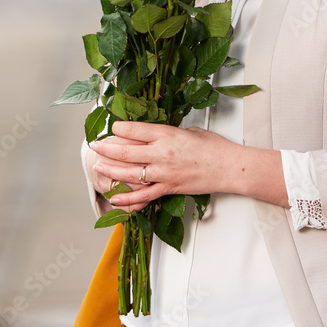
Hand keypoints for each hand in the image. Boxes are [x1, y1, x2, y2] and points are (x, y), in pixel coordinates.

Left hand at [89, 120, 287, 212]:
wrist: (230, 168)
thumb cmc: (215, 148)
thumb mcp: (191, 131)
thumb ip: (171, 133)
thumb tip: (157, 135)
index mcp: (168, 134)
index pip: (136, 130)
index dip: (120, 128)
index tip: (112, 127)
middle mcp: (162, 153)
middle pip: (126, 151)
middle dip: (107, 148)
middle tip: (96, 145)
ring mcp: (164, 173)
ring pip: (130, 173)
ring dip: (111, 170)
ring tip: (98, 167)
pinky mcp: (169, 188)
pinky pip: (144, 195)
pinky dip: (127, 198)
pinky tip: (114, 197)